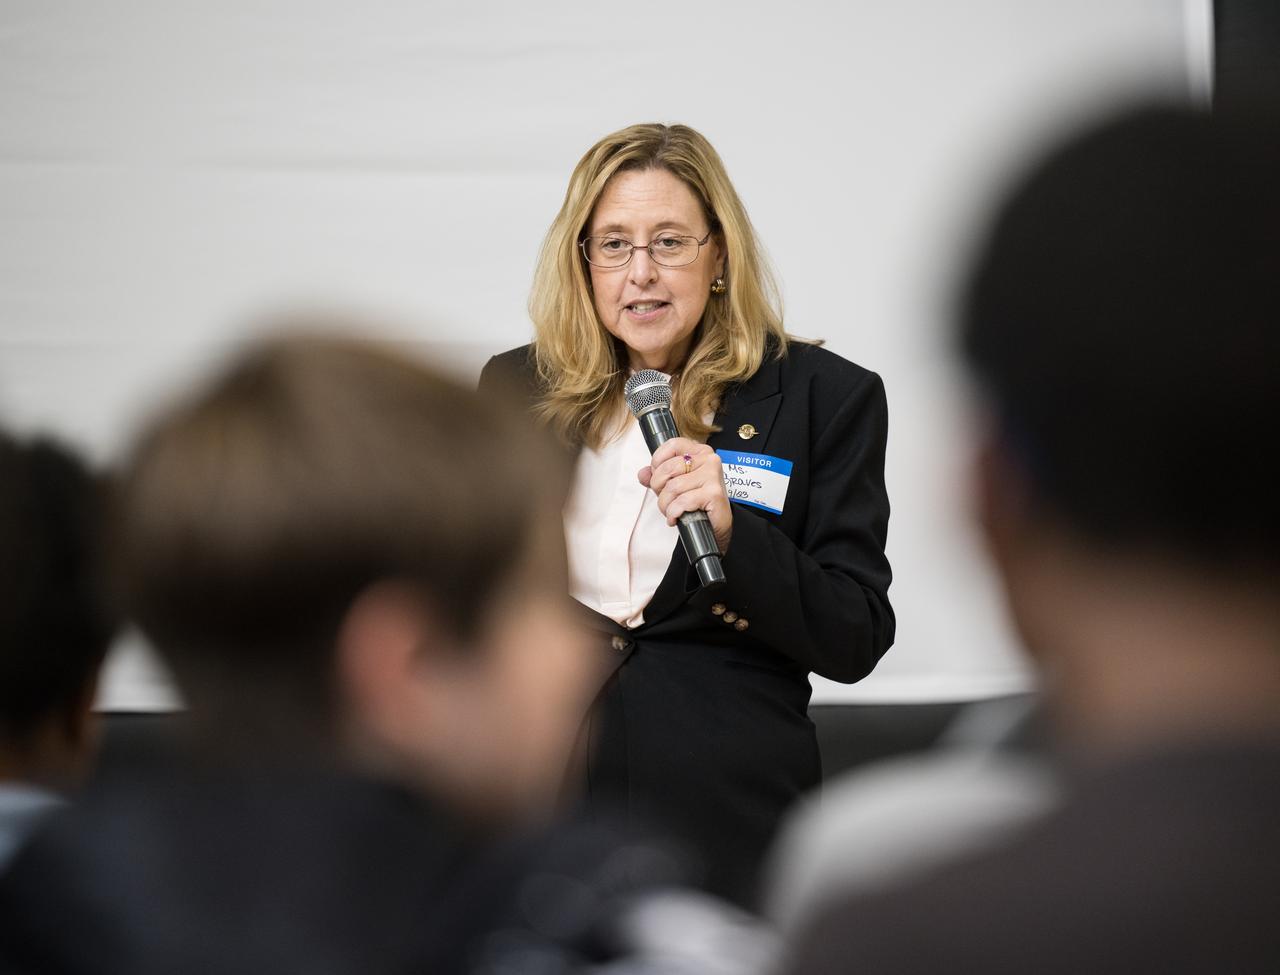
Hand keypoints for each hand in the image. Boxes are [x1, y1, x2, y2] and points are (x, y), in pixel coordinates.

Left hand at [638, 438, 732, 552]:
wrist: (716, 524)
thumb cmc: (698, 502)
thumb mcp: (674, 485)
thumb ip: (657, 477)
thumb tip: (643, 474)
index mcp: (700, 452)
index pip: (672, 445)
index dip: (658, 462)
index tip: (659, 477)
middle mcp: (709, 460)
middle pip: (668, 468)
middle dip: (658, 488)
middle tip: (666, 499)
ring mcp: (712, 475)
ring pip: (673, 487)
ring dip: (665, 505)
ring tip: (671, 511)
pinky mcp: (714, 493)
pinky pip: (682, 501)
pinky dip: (674, 513)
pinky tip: (676, 517)